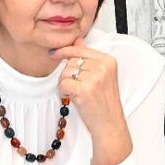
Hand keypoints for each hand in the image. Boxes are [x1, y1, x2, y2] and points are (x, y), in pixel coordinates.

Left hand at [50, 43, 129, 164]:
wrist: (110, 124)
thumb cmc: (105, 103)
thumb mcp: (101, 76)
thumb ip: (88, 57)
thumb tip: (77, 40)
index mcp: (109, 61)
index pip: (80, 49)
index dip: (65, 51)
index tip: (54, 53)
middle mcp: (103, 67)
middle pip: (71, 61)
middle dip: (69, 74)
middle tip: (80, 87)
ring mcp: (95, 78)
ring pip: (65, 72)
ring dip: (66, 83)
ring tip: (79, 93)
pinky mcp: (84, 89)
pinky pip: (63, 83)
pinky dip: (63, 92)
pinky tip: (74, 98)